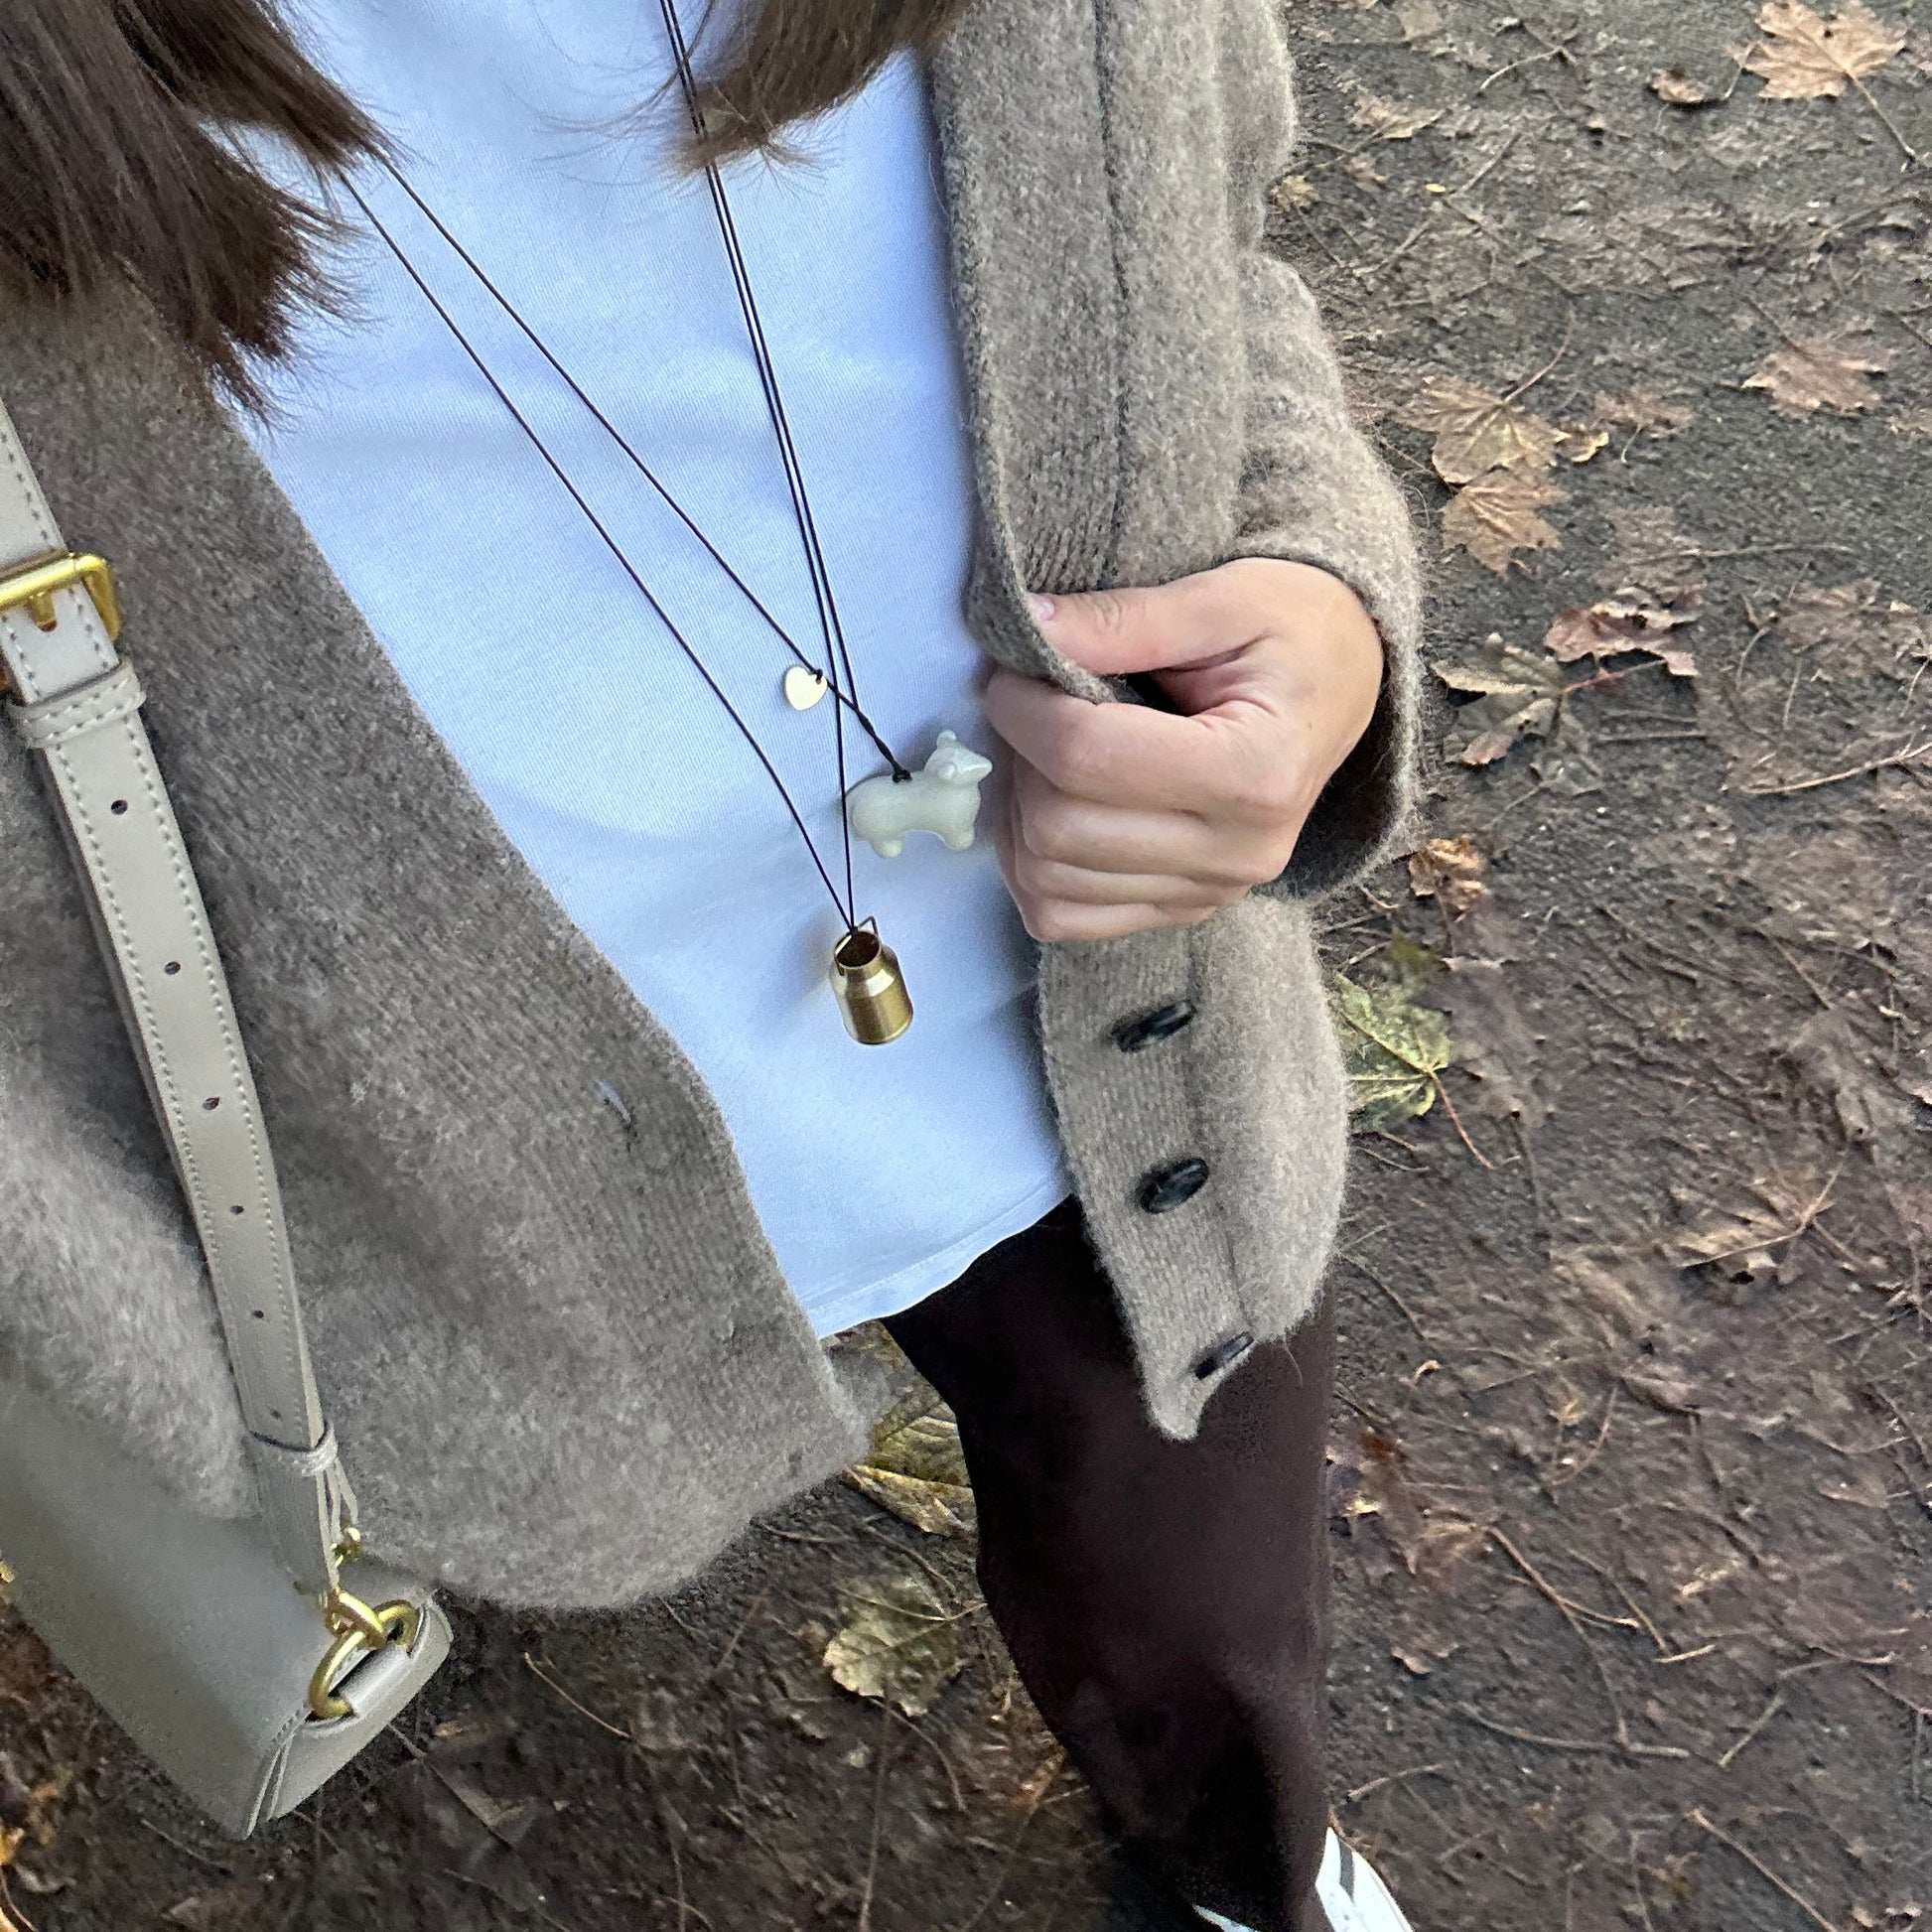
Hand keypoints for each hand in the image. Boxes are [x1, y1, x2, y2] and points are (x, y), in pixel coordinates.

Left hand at [982, 558, 1384, 941]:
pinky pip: (1065, 920)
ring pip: (1049, 880)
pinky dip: (1034, 871)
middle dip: (1020, 760)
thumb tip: (1031, 627)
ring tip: (1042, 755)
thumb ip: (1125, 618)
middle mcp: (1237, 851)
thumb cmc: (1292, 631)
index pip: (1086, 757)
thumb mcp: (1224, 597)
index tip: (1011, 672)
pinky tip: (1049, 811)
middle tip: (1031, 709)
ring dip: (1017, 813)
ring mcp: (1212, 893)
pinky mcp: (1185, 910)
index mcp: (1254, 771)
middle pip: (1059, 828)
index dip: (1021, 709)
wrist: (1344, 685)